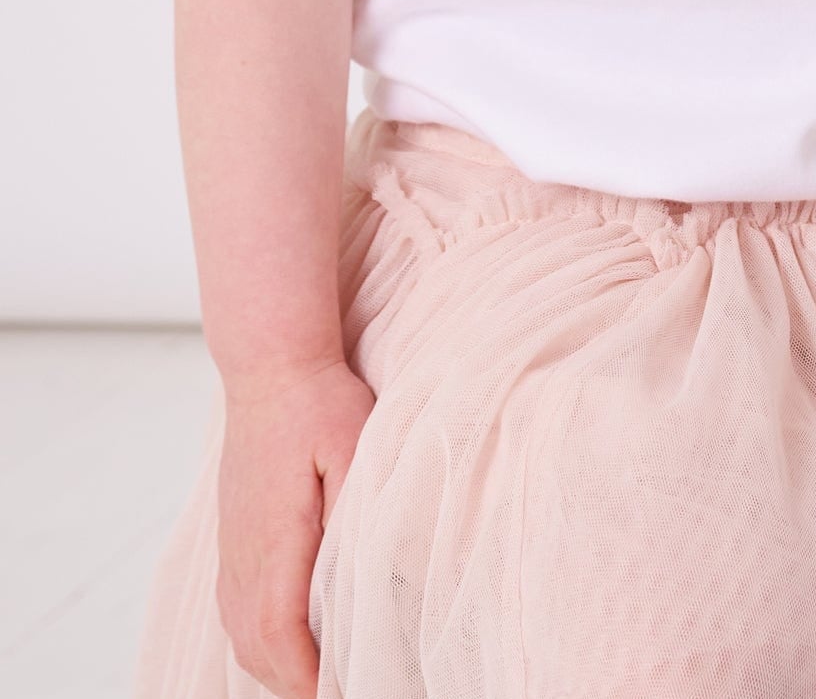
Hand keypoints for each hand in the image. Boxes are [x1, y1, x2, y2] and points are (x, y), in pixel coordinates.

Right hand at [217, 356, 376, 697]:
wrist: (270, 368)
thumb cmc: (318, 402)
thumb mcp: (354, 443)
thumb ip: (358, 506)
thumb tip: (363, 564)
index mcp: (275, 541)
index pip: (282, 634)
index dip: (311, 676)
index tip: (345, 689)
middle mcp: (245, 556)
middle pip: (258, 650)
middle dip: (297, 683)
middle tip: (346, 689)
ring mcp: (233, 550)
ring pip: (243, 636)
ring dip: (277, 667)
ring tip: (322, 680)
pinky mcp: (234, 539)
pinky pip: (237, 611)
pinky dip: (261, 642)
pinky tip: (291, 644)